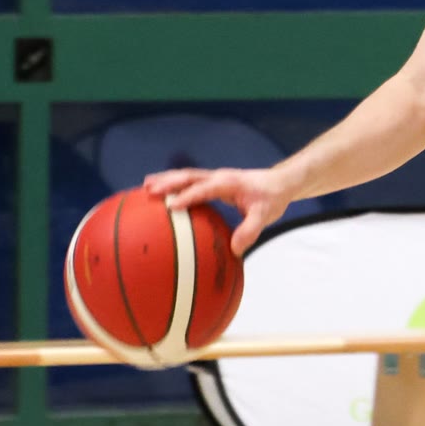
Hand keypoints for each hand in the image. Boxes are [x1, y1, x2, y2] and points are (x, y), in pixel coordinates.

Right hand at [142, 167, 293, 255]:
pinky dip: (173, 183)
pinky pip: (189, 181)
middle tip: (148, 190)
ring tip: (145, 186)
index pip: (205, 188)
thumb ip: (250, 230)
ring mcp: (214, 177)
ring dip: (166, 179)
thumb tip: (235, 250)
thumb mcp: (265, 216)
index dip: (189, 196)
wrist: (279, 183)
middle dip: (169, 182)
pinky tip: (161, 192)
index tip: (172, 206)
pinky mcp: (212, 181)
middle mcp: (218, 176)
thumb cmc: (271, 199)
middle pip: (189, 176)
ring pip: (186, 175)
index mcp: (228, 182)